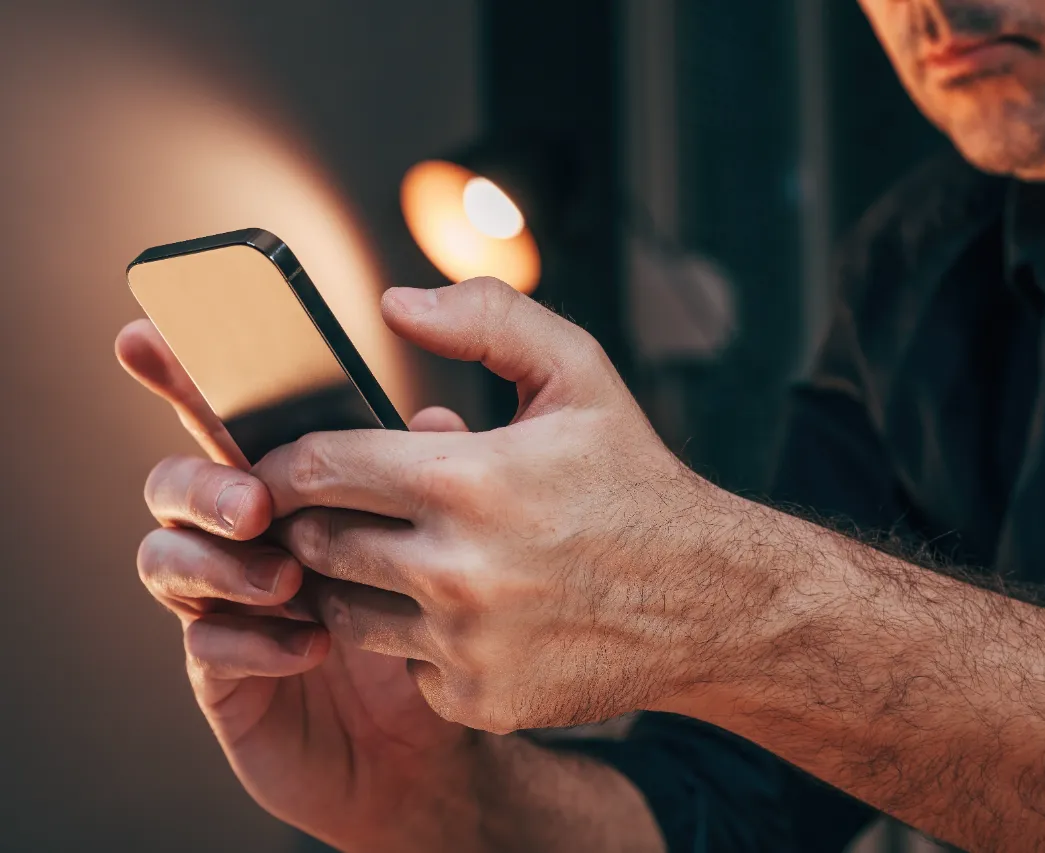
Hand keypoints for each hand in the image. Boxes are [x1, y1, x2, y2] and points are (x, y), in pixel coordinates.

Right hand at [116, 322, 484, 852]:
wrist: (445, 737)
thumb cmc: (447, 618)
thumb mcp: (463, 531)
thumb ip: (445, 464)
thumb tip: (438, 419)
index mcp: (299, 484)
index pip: (232, 417)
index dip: (184, 373)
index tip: (147, 332)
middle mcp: (251, 537)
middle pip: (179, 481)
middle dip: (202, 480)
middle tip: (256, 502)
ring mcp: (230, 605)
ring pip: (168, 558)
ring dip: (217, 561)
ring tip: (288, 577)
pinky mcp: (228, 676)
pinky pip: (204, 646)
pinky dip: (248, 638)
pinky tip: (311, 645)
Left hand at [252, 278, 770, 733]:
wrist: (706, 598)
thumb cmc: (633, 479)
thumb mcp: (580, 373)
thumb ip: (488, 320)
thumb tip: (394, 303)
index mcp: (467, 480)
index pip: (317, 469)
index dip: (281, 467)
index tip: (277, 471)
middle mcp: (456, 569)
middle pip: (317, 546)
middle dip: (313, 525)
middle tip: (337, 513)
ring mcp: (466, 642)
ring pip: (347, 613)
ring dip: (355, 584)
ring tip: (395, 558)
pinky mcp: (479, 697)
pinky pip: (404, 667)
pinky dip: (417, 641)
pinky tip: (462, 614)